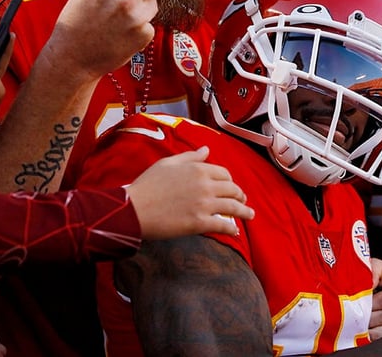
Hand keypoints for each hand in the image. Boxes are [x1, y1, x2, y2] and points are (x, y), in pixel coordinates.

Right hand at [126, 146, 253, 238]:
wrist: (132, 209)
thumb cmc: (146, 185)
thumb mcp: (167, 164)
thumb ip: (190, 157)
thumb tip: (206, 150)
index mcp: (198, 169)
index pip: (224, 173)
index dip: (230, 181)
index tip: (231, 187)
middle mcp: (205, 185)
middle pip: (232, 189)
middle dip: (240, 196)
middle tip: (243, 201)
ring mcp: (204, 204)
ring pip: (233, 207)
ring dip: (244, 211)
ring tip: (249, 215)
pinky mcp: (199, 223)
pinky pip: (223, 225)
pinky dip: (232, 228)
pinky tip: (235, 231)